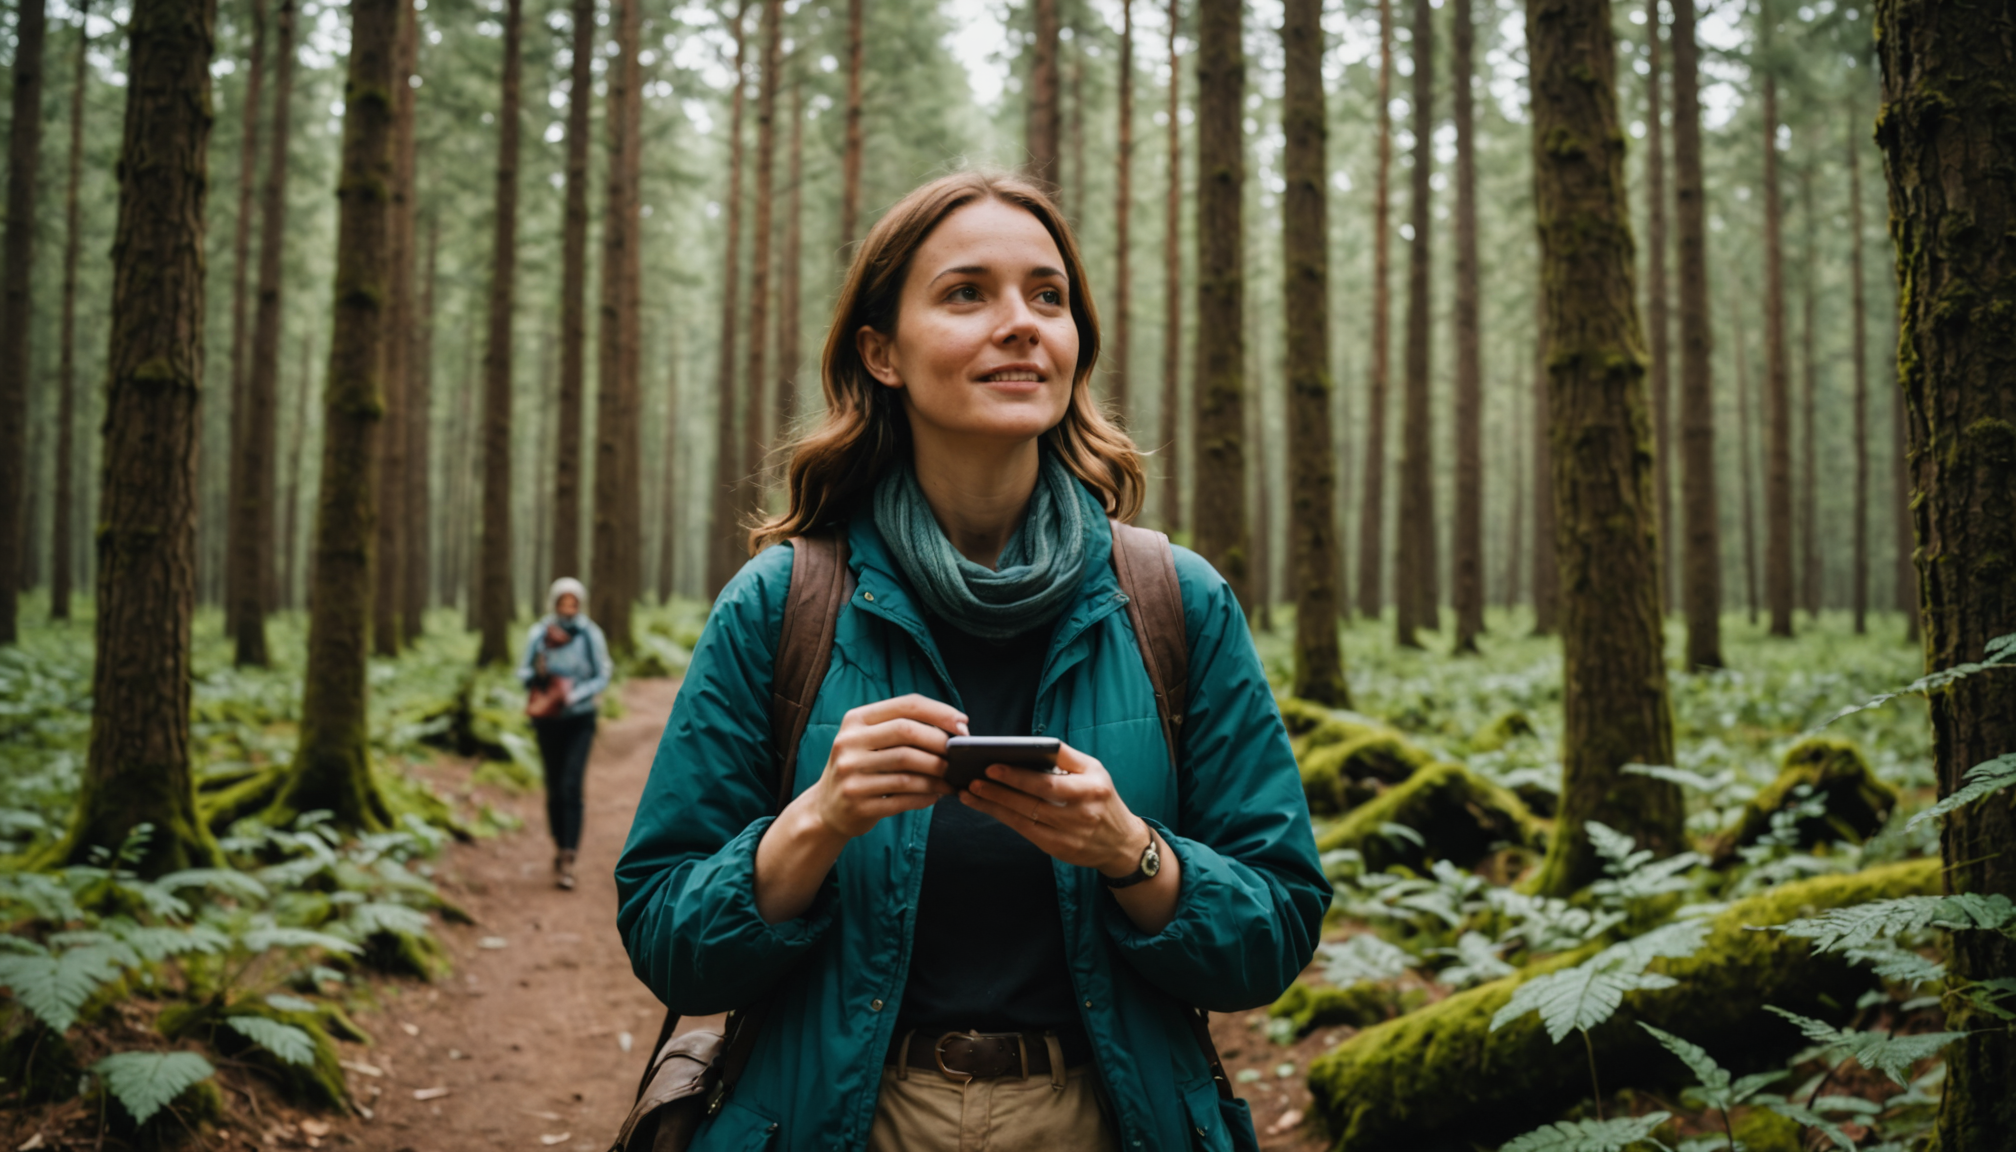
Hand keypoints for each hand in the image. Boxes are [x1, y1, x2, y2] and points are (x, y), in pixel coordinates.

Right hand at [757, 694, 966, 923]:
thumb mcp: (868, 740)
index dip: (940, 713)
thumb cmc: (860, 768)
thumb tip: (956, 728)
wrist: (826, 808)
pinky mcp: (858, 804)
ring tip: (951, 779)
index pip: (905, 705)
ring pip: (908, 770)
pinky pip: (903, 799)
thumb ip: (902, 729)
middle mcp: (848, 744)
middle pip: (907, 733)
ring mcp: (850, 775)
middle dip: (940, 743)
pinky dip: (926, 797)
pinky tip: (936, 795)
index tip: (963, 725)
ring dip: (937, 775)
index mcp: (855, 720)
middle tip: (959, 755)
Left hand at [960, 742, 1150, 875]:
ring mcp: (1070, 835)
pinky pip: (1026, 832)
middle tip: (973, 779)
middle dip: (1000, 791)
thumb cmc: (1102, 798)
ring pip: (1024, 819)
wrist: (1121, 843)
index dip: (1018, 775)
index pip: (1049, 782)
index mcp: (1091, 788)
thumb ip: (1066, 757)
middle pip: (1034, 801)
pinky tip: (987, 808)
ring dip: (994, 806)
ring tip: (970, 793)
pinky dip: (1004, 818)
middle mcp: (1082, 813)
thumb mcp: (1094, 771)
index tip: (992, 765)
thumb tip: (1029, 745)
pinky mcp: (1060, 850)